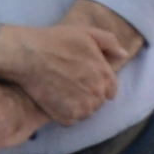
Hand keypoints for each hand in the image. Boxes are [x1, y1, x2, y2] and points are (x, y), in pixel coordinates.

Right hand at [0, 17, 131, 127]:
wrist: (29, 55)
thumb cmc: (57, 41)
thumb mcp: (87, 33)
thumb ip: (110, 43)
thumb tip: (124, 55)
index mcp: (105, 76)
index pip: (111, 89)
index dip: (100, 83)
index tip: (87, 78)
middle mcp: (96, 95)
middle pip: (99, 102)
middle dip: (90, 94)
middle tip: (73, 84)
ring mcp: (81, 108)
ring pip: (86, 112)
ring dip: (79, 105)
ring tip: (65, 92)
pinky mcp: (65, 117)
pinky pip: (72, 120)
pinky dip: (66, 113)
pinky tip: (57, 100)